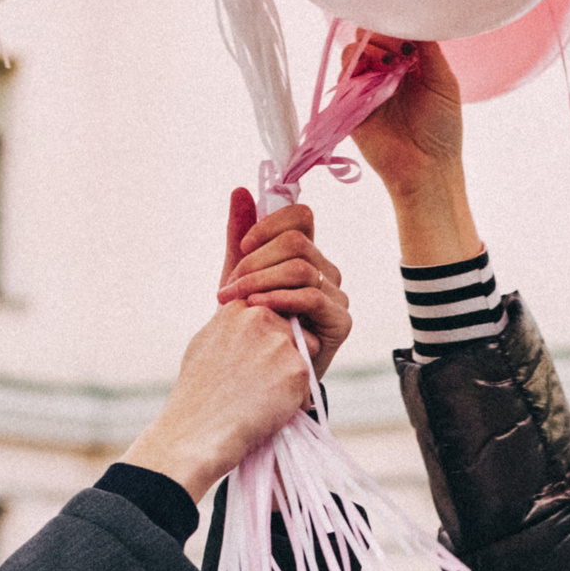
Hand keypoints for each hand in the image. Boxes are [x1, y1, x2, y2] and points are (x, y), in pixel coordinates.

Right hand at [120, 300, 312, 501]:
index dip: (267, 340)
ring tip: (263, 397)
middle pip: (292, 331)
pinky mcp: (297, 368)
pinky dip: (295, 400)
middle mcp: (259, 317)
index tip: (254, 362)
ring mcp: (279, 342)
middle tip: (260, 383)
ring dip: (293, 375)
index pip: (271, 313)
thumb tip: (249, 316)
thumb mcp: (206, 344)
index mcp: (236, 308)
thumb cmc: (198, 394)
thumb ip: (231, 326)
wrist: (198, 430)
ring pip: (305, 354)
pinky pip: (308, 383)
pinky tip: (270, 411)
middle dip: (284, 355)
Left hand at [213, 188, 350, 379]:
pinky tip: (257, 309)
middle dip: (256, 261)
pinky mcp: (340, 323)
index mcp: (306, 256)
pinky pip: (311, 296)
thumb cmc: (247, 330)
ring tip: (235, 301)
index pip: (301, 217)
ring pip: (301, 267)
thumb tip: (240, 190)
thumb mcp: (239, 279)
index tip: (243, 246)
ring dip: (260, 280)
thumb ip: (240, 237)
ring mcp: (337, 297)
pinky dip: (279, 298)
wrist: (252, 380)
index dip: (270, 224)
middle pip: (297, 242)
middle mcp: (327, 272)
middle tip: (229, 287)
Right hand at [344, 33, 481, 269]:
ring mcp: (367, 87)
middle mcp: (385, 72)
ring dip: (366, 49)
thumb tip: (412, 21)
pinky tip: (373, 75)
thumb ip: (428, 49)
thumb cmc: (442, 129)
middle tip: (395, 48)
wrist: (427, 168)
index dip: (395, 24)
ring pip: (353, 52)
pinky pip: (343, 78)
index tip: (404, 28)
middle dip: (379, 33)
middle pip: (370, 37)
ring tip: (385, 63)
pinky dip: (353, 70)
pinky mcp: (351, 106)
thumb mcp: (444, 81)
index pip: (394, 31)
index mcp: (409, 64)